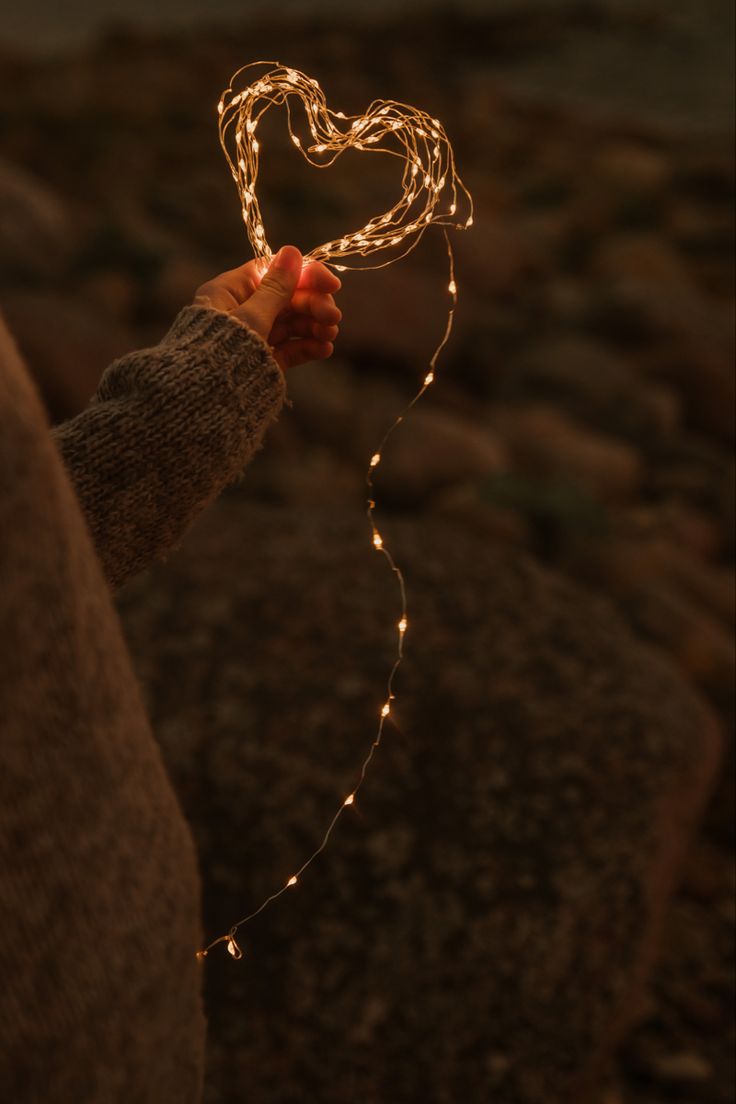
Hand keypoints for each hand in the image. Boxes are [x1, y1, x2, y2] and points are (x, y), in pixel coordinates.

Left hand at [193, 246, 340, 371]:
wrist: (204, 403)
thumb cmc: (221, 353)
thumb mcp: (251, 318)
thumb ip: (275, 289)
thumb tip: (292, 252)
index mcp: (230, 292)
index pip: (273, 273)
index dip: (305, 276)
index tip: (332, 284)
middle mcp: (241, 311)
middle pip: (286, 299)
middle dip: (313, 306)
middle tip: (334, 317)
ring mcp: (253, 336)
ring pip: (291, 324)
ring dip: (314, 326)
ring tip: (331, 334)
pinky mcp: (262, 361)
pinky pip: (289, 348)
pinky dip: (307, 347)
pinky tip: (324, 349)